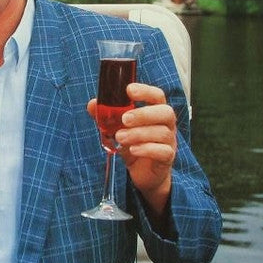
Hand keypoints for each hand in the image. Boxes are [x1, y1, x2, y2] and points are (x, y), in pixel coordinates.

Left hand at [87, 83, 176, 214]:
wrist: (143, 172)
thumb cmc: (133, 144)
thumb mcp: (117, 128)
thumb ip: (106, 116)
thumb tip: (92, 104)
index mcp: (155, 112)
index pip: (157, 96)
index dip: (145, 91)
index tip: (129, 90)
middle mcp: (166, 124)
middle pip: (165, 112)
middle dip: (143, 114)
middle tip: (124, 119)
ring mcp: (169, 141)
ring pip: (162, 133)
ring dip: (138, 133)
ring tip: (120, 137)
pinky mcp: (167, 158)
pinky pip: (163, 151)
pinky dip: (146, 149)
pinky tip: (132, 150)